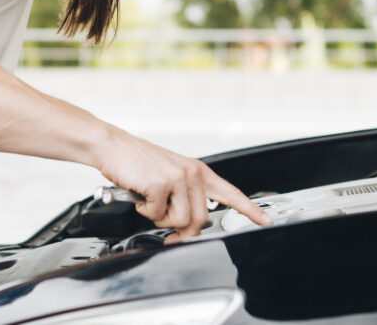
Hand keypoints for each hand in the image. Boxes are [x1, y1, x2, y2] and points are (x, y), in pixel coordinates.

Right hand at [94, 128, 272, 241]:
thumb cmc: (137, 163)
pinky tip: (139, 195)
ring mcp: (178, 178)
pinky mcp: (161, 184)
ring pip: (180, 221)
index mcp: (198, 171)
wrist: (112, 146)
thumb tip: (189, 224)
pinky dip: (143, 210)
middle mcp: (192, 173)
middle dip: (181, 229)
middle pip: (200, 220)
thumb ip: (185, 195)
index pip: (230, 193)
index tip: (265, 221)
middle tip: (164, 222)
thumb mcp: (170, 175)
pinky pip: (155, 215)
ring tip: (150, 201)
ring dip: (160, 218)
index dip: (249, 209)